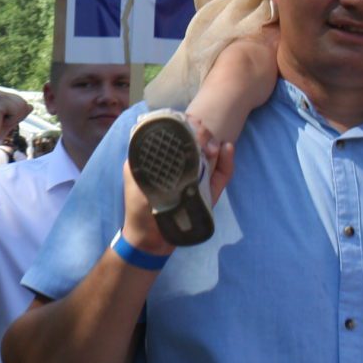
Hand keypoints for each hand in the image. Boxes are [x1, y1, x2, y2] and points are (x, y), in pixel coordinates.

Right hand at [0, 90, 32, 141]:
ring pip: (22, 106)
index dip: (17, 116)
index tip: (2, 121)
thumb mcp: (10, 121)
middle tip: (1, 122)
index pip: (22, 103)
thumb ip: (19, 113)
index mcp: (1, 95)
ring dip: (13, 118)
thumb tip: (31, 106)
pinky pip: (17, 110)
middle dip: (16, 117)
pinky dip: (11, 120)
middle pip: (24, 103)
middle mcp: (0, 92)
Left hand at [120, 116, 232, 256]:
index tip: (189, 122)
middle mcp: (186, 166)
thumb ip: (141, 155)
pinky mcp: (210, 193)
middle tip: (200, 134)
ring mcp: (200, 178)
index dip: (187, 125)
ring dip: (215, 145)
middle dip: (202, 133)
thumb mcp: (135, 175)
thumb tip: (150, 131)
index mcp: (169, 159)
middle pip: (200, 141)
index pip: (182, 135)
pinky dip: (227, 161)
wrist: (150, 239)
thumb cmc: (139, 206)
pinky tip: (228, 148)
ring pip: (213, 155)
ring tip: (211, 145)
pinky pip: (223, 175)